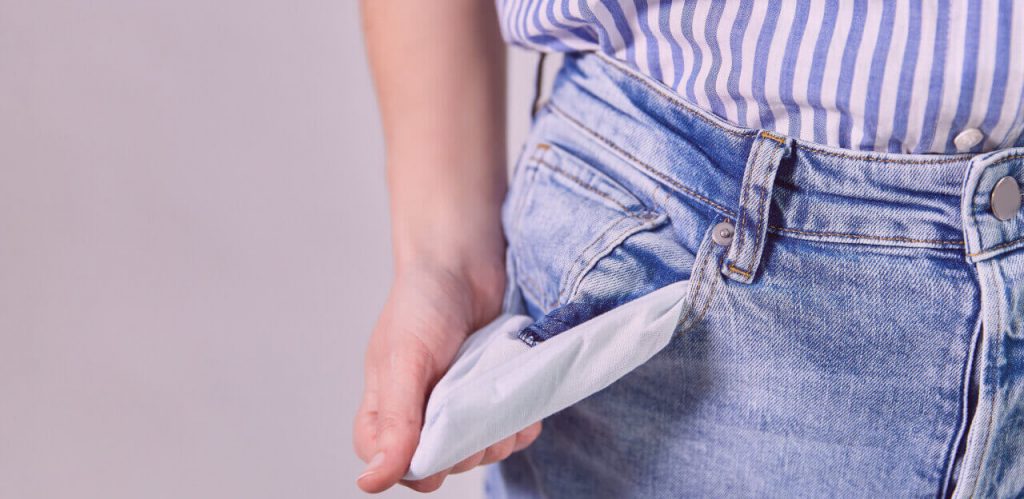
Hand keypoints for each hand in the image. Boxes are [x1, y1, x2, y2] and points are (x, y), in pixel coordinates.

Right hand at [353, 260, 542, 492]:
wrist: (466, 264)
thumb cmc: (422, 303)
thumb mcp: (404, 361)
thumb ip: (395, 421)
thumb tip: (371, 481)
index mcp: (385, 411)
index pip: (393, 466)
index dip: (417, 464)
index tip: (441, 438)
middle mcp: (421, 416)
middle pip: (444, 466)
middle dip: (465, 445)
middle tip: (472, 403)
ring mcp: (460, 409)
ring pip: (481, 454)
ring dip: (496, 434)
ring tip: (495, 393)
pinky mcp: (492, 399)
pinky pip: (511, 433)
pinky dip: (520, 422)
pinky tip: (519, 399)